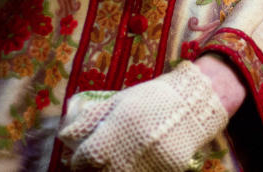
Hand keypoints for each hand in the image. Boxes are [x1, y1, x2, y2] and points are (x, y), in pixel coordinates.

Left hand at [58, 59, 227, 170]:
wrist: (194, 102)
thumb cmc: (153, 98)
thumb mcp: (121, 101)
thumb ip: (95, 119)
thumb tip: (68, 134)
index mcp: (116, 129)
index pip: (84, 159)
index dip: (79, 160)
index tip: (83, 158)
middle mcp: (129, 149)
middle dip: (96, 168)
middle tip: (99, 162)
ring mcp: (148, 163)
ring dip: (115, 170)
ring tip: (119, 161)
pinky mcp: (165, 171)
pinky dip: (138, 170)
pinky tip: (138, 161)